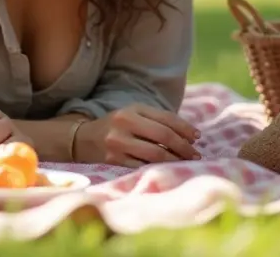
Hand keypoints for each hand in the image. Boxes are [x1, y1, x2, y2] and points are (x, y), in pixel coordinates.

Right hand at [78, 103, 200, 166]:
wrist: (81, 139)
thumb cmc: (115, 127)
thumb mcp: (132, 116)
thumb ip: (156, 121)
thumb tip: (189, 136)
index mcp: (132, 109)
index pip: (166, 118)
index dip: (185, 128)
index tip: (198, 137)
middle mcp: (125, 123)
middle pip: (164, 136)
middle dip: (184, 147)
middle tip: (196, 155)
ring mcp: (117, 142)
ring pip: (155, 154)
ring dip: (175, 160)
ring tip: (184, 163)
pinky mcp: (113, 160)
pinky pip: (142, 167)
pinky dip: (157, 169)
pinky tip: (166, 170)